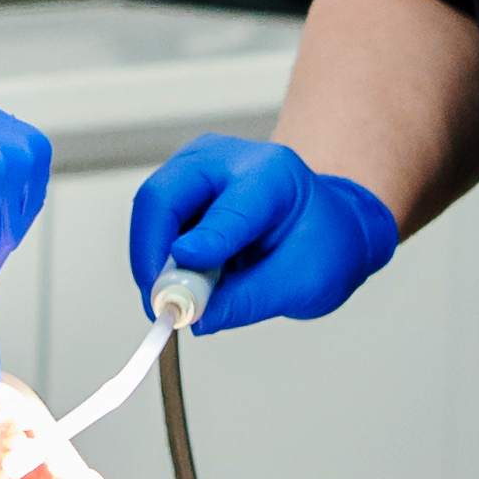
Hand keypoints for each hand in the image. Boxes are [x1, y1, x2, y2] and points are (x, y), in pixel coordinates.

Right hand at [128, 137, 398, 337]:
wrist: (328, 223)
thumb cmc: (323, 243)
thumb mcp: (302, 283)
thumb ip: (246, 301)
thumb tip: (196, 318)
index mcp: (273, 175)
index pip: (230, 210)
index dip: (202, 247)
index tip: (179, 284)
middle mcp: (228, 159)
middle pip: (166, 195)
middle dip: (152, 253)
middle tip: (158, 302)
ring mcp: (198, 167)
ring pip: (151, 208)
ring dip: (152, 258)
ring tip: (174, 299)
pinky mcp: (181, 185)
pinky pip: (153, 220)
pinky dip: (157, 257)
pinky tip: (179, 282)